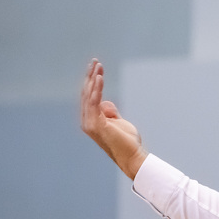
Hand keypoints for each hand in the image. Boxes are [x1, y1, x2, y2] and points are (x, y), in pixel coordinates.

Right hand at [80, 59, 147, 179]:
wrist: (132, 157)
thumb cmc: (126, 142)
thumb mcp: (118, 122)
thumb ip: (110, 112)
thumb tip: (105, 102)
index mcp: (91, 120)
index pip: (89, 97)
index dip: (92, 81)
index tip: (96, 67)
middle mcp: (87, 121)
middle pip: (86, 93)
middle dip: (90, 76)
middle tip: (95, 61)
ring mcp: (90, 123)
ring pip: (89, 96)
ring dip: (94, 79)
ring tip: (98, 65)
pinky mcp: (96, 124)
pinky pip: (95, 102)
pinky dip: (97, 89)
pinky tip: (99, 77)